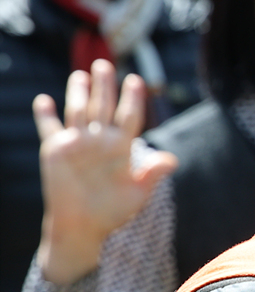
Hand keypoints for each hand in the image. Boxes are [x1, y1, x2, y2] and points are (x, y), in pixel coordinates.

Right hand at [33, 59, 175, 285]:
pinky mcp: (55, 150)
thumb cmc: (113, 211)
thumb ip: (153, 174)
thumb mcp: (138, 194)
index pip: (129, 116)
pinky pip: (49, 128)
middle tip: (104, 64)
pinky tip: (44, 100)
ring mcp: (77, 143)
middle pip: (103, 106)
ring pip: (78, 111)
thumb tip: (173, 160)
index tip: (136, 81)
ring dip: (78, 93)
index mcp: (122, 147)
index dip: (132, 99)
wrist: (84, 226)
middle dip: (104, 86)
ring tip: (80, 75)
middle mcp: (100, 140)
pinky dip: (45, 115)